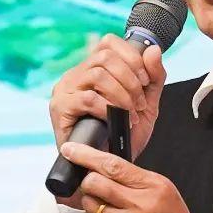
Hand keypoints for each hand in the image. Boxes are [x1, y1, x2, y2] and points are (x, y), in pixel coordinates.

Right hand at [49, 35, 166, 208]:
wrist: (106, 170)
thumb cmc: (123, 136)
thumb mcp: (145, 104)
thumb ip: (153, 78)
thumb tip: (152, 49)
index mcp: (93, 69)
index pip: (109, 42)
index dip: (131, 56)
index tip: (146, 80)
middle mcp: (76, 74)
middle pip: (105, 56)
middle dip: (131, 79)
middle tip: (140, 103)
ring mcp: (65, 89)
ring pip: (98, 75)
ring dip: (122, 95)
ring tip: (132, 114)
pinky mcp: (59, 108)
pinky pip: (87, 98)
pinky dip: (109, 109)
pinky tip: (118, 121)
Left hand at [62, 143, 202, 212]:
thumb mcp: (166, 193)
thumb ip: (137, 180)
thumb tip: (105, 170)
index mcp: (153, 188)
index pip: (112, 165)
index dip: (86, 155)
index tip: (71, 150)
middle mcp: (139, 206)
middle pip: (94, 183)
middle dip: (89, 182)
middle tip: (95, 186)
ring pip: (92, 207)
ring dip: (97, 207)